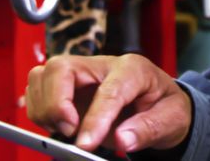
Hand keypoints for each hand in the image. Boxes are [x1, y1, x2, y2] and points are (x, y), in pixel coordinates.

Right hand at [25, 54, 192, 154]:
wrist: (161, 104)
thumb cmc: (165, 107)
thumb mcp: (172, 119)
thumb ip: (148, 129)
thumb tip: (123, 140)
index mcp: (132, 69)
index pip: (107, 90)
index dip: (94, 118)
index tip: (85, 144)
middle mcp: (101, 66)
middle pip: (61, 68)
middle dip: (57, 103)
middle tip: (71, 132)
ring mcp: (81, 74)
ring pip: (42, 75)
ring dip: (45, 107)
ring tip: (66, 130)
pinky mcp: (67, 87)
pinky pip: (37, 89)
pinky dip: (40, 110)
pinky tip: (57, 125)